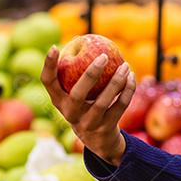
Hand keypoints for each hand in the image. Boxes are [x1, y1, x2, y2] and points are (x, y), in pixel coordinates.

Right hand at [41, 46, 135, 165]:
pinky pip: (119, 106)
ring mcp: (88, 123)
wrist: (99, 141)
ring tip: (125, 65)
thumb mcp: (76, 93)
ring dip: (117, 82)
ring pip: (103, 101)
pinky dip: (128, 91)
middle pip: (78, 94)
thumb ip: (76, 72)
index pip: (48, 83)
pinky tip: (132, 77)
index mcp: (59, 101)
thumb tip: (83, 40)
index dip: (49, 66)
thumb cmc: (86, 106)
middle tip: (104, 56)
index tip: (55, 47)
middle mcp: (70, 114)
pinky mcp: (105, 128)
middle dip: (91, 74)